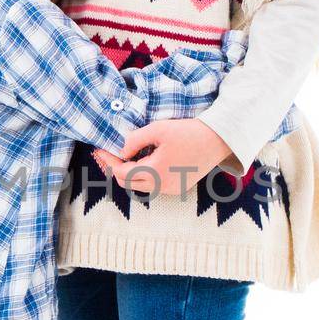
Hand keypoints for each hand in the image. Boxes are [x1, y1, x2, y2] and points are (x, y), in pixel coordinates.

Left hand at [92, 118, 232, 196]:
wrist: (219, 139)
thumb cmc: (189, 131)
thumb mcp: (158, 129)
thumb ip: (134, 140)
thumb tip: (119, 151)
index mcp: (156, 172)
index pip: (121, 172)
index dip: (108, 161)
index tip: (99, 149)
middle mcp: (162, 186)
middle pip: (127, 183)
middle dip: (114, 168)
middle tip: (106, 153)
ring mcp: (171, 189)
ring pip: (139, 186)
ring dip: (128, 173)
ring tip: (121, 156)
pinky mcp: (177, 188)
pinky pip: (152, 185)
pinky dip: (142, 175)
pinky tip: (139, 161)